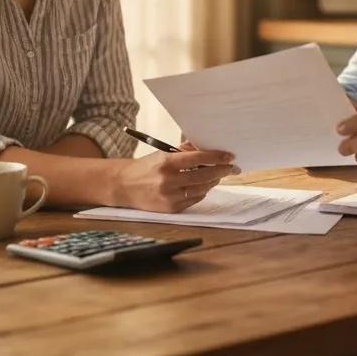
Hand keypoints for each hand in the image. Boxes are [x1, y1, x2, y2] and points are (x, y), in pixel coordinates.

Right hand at [113, 147, 238, 211]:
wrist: (124, 186)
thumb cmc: (146, 167)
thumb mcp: (162, 153)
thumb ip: (184, 150)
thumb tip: (207, 146)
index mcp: (166, 162)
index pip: (198, 158)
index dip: (216, 157)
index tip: (229, 156)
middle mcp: (168, 180)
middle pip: (203, 176)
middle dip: (221, 170)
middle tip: (232, 167)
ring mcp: (170, 197)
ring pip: (201, 189)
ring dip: (213, 181)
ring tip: (219, 175)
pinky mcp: (171, 209)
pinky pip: (194, 200)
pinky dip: (202, 192)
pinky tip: (205, 185)